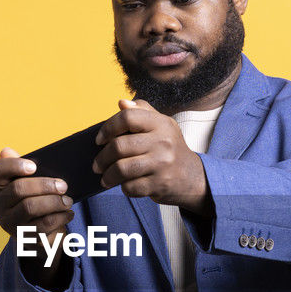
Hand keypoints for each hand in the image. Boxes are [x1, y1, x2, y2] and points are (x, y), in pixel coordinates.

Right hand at [0, 147, 74, 287]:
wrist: (37, 232)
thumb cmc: (33, 199)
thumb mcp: (28, 182)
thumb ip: (19, 166)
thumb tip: (6, 151)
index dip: (13, 165)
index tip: (34, 166)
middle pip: (18, 189)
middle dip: (44, 185)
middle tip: (64, 185)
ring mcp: (9, 223)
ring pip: (30, 207)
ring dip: (54, 202)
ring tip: (68, 200)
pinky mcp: (23, 238)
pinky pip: (43, 225)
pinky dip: (60, 217)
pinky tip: (68, 213)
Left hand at [92, 99, 212, 216]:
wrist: (193, 177)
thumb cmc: (170, 148)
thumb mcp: (162, 125)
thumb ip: (142, 111)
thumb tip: (121, 103)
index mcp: (161, 123)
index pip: (127, 118)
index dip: (108, 128)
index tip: (99, 140)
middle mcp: (163, 142)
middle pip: (119, 146)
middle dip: (102, 158)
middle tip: (97, 165)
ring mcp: (162, 164)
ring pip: (121, 169)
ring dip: (108, 176)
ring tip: (105, 178)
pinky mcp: (160, 184)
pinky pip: (131, 187)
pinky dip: (124, 188)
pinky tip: (126, 185)